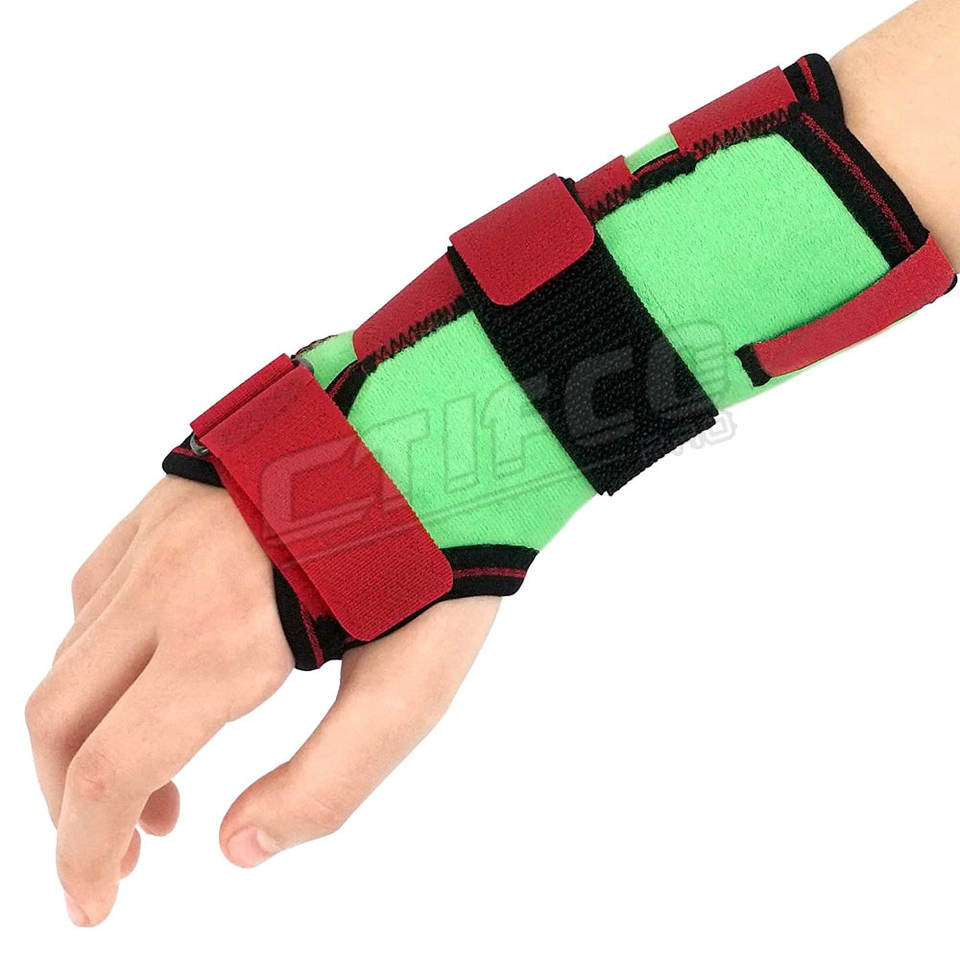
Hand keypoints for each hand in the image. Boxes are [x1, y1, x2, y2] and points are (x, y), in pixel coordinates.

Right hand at [25, 476, 498, 926]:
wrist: (449, 422)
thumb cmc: (444, 557)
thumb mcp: (413, 689)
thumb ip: (327, 782)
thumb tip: (233, 848)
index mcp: (225, 639)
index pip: (108, 772)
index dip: (84, 857)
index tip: (96, 907)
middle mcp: (170, 581)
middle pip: (58, 715)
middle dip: (68, 805)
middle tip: (126, 851)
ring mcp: (163, 527)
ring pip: (72, 650)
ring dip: (86, 731)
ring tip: (157, 776)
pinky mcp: (174, 492)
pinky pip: (98, 585)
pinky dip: (97, 655)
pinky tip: (151, 671)